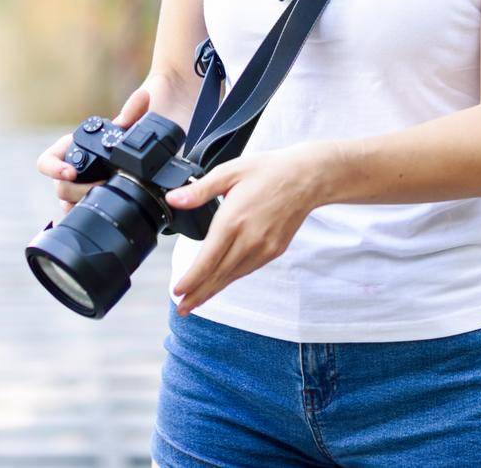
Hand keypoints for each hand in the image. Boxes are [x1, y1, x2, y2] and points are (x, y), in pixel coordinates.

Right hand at [36, 86, 152, 213]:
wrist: (125, 162)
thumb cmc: (115, 142)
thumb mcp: (122, 130)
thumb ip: (131, 113)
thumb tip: (144, 95)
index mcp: (66, 152)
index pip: (45, 162)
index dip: (54, 169)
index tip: (71, 172)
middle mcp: (64, 173)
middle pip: (60, 187)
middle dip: (79, 190)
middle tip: (104, 187)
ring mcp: (71, 192)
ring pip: (67, 204)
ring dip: (83, 203)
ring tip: (105, 199)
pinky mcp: (80, 205)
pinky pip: (76, 214)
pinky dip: (86, 214)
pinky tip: (101, 213)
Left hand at [166, 142, 330, 315]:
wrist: (307, 178)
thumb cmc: (269, 171)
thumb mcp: (229, 172)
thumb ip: (199, 191)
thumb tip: (173, 199)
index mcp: (233, 221)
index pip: (207, 261)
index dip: (191, 280)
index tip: (177, 291)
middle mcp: (248, 240)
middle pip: (218, 275)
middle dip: (197, 294)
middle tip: (182, 309)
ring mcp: (263, 248)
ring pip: (233, 276)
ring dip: (213, 290)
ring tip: (196, 301)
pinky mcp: (274, 251)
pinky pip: (248, 269)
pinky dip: (232, 278)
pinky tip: (222, 282)